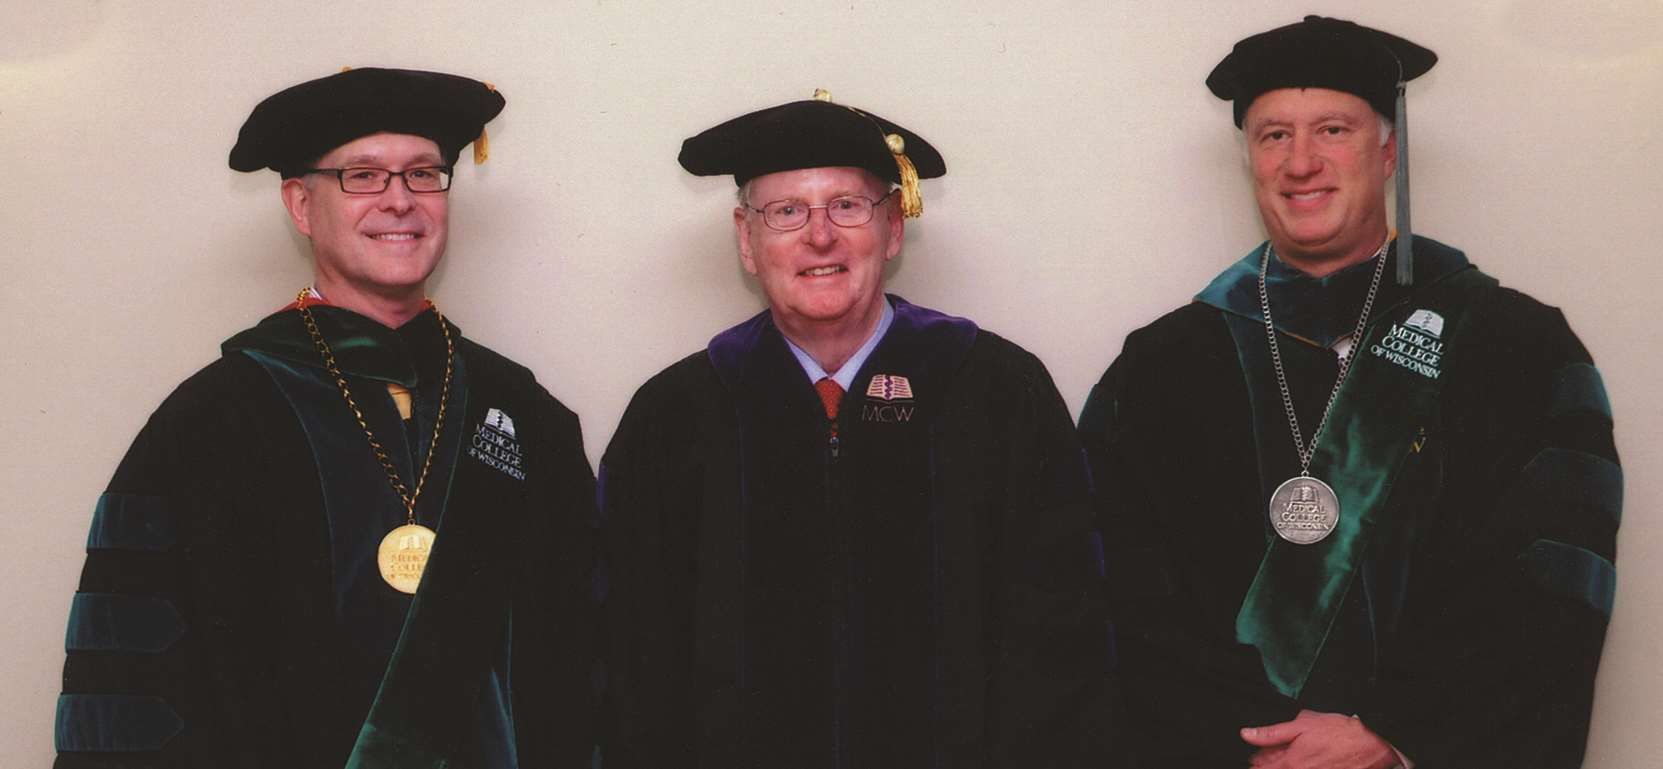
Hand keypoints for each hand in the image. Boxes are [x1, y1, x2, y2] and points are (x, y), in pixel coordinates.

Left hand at [1240, 709, 1398, 768]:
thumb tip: (1246, 734)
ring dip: (1283, 766)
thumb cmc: (1338, 732)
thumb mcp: (1302, 724)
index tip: (1254, 757)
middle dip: (1267, 766)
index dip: (1256, 761)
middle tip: (1264, 760)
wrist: (1370, 744)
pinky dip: (1301, 767)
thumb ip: (1271, 732)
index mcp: (1290, 761)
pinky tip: (1305, 761)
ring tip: (1294, 759)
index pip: (1262, 767)